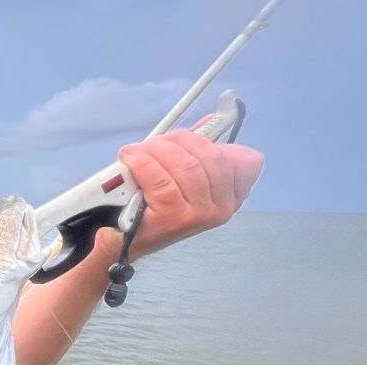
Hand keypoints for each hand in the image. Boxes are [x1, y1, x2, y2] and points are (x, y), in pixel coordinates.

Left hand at [115, 129, 264, 258]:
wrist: (122, 241)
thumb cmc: (152, 208)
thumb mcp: (181, 177)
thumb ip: (197, 151)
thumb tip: (209, 122)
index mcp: (229, 198)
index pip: (244, 160)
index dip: (213, 140)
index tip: (188, 135)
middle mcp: (220, 209)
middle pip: (209, 156)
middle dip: (177, 141)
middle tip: (153, 143)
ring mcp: (198, 216)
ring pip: (184, 166)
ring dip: (156, 150)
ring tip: (137, 152)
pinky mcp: (173, 219)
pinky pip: (160, 179)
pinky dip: (142, 163)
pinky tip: (130, 159)